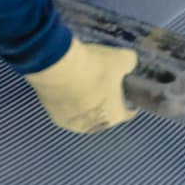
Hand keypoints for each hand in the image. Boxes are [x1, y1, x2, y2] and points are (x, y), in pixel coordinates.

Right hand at [23, 37, 138, 133]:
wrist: (59, 68)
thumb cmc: (95, 67)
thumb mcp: (121, 58)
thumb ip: (130, 63)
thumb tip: (129, 63)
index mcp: (114, 116)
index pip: (127, 113)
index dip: (128, 102)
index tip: (126, 91)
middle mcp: (93, 126)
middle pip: (104, 115)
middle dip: (105, 102)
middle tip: (103, 82)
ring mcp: (72, 124)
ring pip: (84, 114)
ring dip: (85, 103)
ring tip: (83, 83)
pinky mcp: (54, 117)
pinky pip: (67, 109)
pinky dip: (69, 100)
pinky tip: (68, 85)